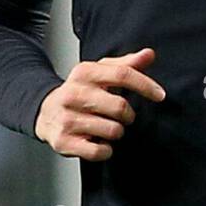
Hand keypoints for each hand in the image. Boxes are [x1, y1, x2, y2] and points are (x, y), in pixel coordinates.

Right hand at [35, 47, 165, 160]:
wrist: (45, 111)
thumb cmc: (80, 92)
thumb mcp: (100, 73)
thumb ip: (126, 64)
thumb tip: (149, 54)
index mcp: (84, 72)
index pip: (122, 74)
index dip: (145, 85)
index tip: (160, 95)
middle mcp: (73, 94)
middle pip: (120, 107)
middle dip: (128, 115)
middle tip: (122, 116)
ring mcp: (66, 118)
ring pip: (113, 131)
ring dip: (116, 132)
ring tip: (105, 126)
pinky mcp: (63, 141)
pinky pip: (100, 151)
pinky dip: (106, 149)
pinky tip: (97, 140)